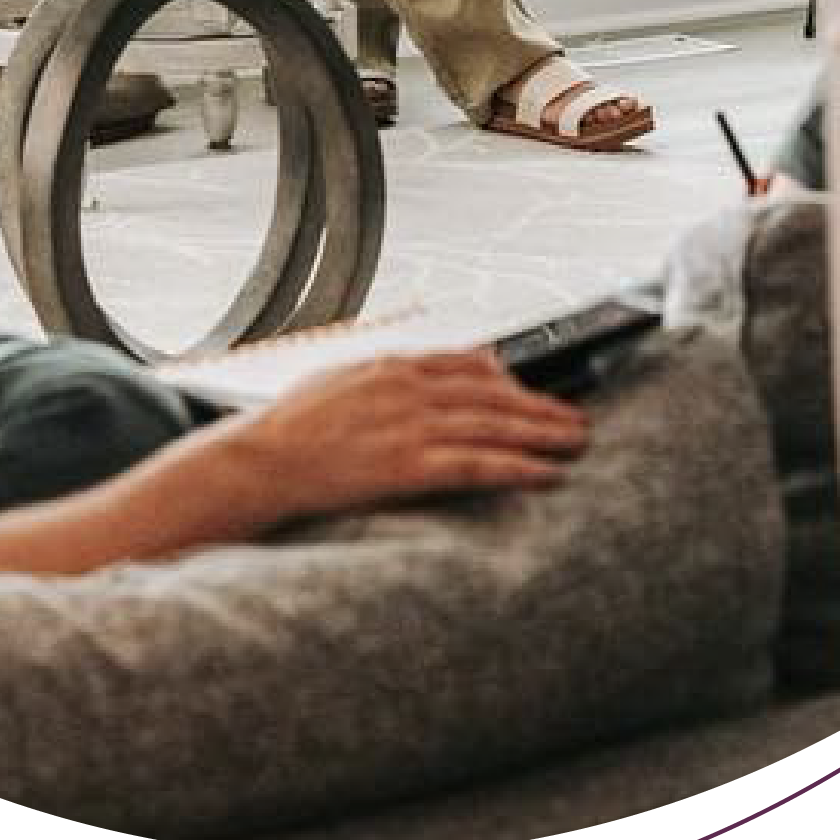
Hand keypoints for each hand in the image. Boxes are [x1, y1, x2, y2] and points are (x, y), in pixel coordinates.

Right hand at [231, 351, 588, 525]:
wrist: (261, 459)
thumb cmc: (293, 426)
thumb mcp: (340, 378)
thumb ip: (386, 373)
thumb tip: (415, 369)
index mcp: (393, 364)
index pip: (467, 364)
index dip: (508, 379)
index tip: (532, 390)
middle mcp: (410, 388)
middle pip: (493, 394)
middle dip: (541, 406)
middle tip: (578, 419)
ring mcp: (412, 425)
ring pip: (495, 426)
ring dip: (543, 435)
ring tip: (577, 444)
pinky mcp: (409, 465)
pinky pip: (478, 465)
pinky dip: (518, 468)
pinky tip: (546, 475)